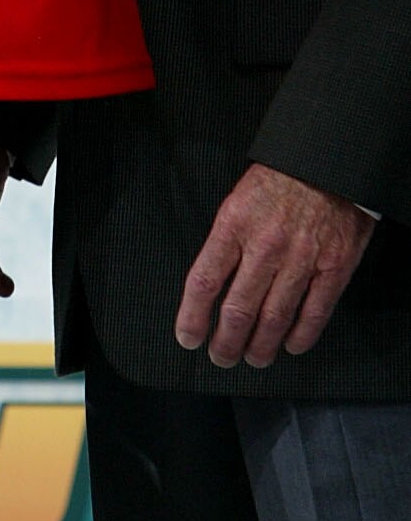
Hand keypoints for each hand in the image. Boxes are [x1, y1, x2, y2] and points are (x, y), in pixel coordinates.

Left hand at [176, 162, 374, 368]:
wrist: (325, 161)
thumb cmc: (278, 179)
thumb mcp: (238, 200)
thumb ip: (226, 241)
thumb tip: (211, 284)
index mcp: (234, 224)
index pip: (205, 280)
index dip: (192, 316)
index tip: (187, 337)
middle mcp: (265, 245)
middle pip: (238, 309)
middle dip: (226, 342)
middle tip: (220, 357)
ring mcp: (302, 259)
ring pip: (275, 317)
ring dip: (260, 346)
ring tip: (252, 359)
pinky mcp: (333, 267)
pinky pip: (315, 312)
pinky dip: (302, 335)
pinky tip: (291, 345)